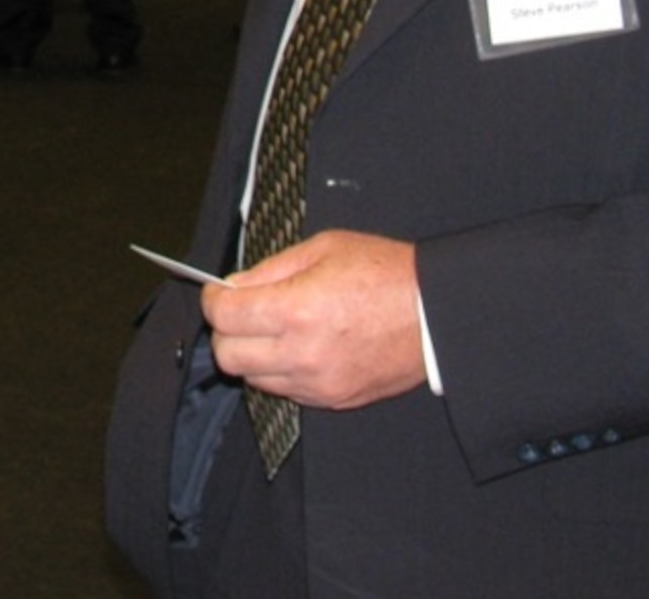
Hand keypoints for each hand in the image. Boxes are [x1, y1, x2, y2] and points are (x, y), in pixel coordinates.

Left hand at [204, 229, 425, 410]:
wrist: (436, 314)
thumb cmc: (386, 274)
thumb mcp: (323, 248)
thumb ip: (270, 269)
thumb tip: (233, 286)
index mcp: (296, 309)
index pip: (224, 316)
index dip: (213, 299)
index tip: (218, 293)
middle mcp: (302, 353)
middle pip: (228, 356)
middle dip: (227, 331)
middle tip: (243, 312)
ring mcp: (318, 383)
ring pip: (254, 379)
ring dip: (253, 355)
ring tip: (276, 330)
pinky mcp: (334, 399)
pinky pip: (286, 392)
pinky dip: (282, 372)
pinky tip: (300, 348)